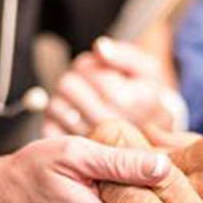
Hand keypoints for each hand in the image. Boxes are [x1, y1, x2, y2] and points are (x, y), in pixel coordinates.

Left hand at [41, 38, 175, 137]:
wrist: (153, 140)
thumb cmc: (146, 99)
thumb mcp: (147, 71)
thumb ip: (124, 55)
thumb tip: (100, 48)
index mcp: (127, 100)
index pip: (86, 70)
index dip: (87, 64)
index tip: (98, 71)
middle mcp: (108, 123)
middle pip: (67, 85)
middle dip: (74, 78)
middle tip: (87, 85)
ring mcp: (90, 141)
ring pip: (55, 105)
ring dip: (64, 98)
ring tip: (82, 102)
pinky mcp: (76, 155)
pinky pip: (50, 127)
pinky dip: (56, 119)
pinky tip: (75, 118)